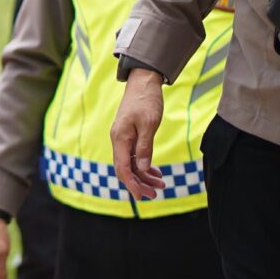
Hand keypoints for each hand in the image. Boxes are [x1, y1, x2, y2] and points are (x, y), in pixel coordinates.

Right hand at [111, 68, 166, 202]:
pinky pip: (134, 156)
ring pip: (131, 164)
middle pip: (125, 169)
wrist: (143, 81)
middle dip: (139, 183)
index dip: (132, 184)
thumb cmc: (146, 100)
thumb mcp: (149, 124)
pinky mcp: (129, 135)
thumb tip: (143, 169)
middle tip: (156, 194)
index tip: (143, 196)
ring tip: (161, 184)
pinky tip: (155, 171)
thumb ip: (145, 147)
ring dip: (144, 176)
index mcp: (120, 138)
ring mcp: (123, 138)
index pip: (123, 168)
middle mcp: (118, 140)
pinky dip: (144, 165)